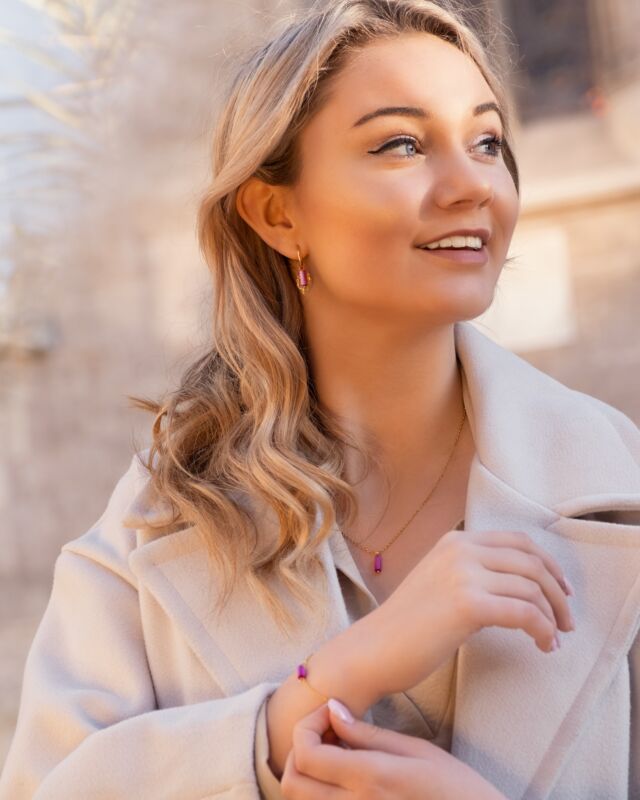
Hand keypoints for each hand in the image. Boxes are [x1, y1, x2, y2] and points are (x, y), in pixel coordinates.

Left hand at [280, 699, 506, 798]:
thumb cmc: (453, 786)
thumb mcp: (414, 750)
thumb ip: (367, 734)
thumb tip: (332, 709)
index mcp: (368, 778)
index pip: (305, 754)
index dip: (307, 726)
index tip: (330, 712)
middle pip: (292, 782)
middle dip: (298, 751)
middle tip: (327, 732)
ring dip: (306, 772)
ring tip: (335, 752)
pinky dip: (319, 791)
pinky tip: (344, 775)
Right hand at [369, 527, 574, 696]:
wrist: (373, 649)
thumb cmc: (406, 626)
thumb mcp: (440, 582)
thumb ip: (472, 573)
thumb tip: (518, 587)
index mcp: (455, 540)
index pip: (518, 541)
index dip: (549, 564)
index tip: (562, 591)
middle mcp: (460, 549)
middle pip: (532, 561)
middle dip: (558, 592)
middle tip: (567, 620)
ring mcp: (463, 573)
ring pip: (532, 587)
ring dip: (553, 616)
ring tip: (554, 638)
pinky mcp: (468, 604)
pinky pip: (525, 612)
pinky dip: (543, 630)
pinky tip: (543, 645)